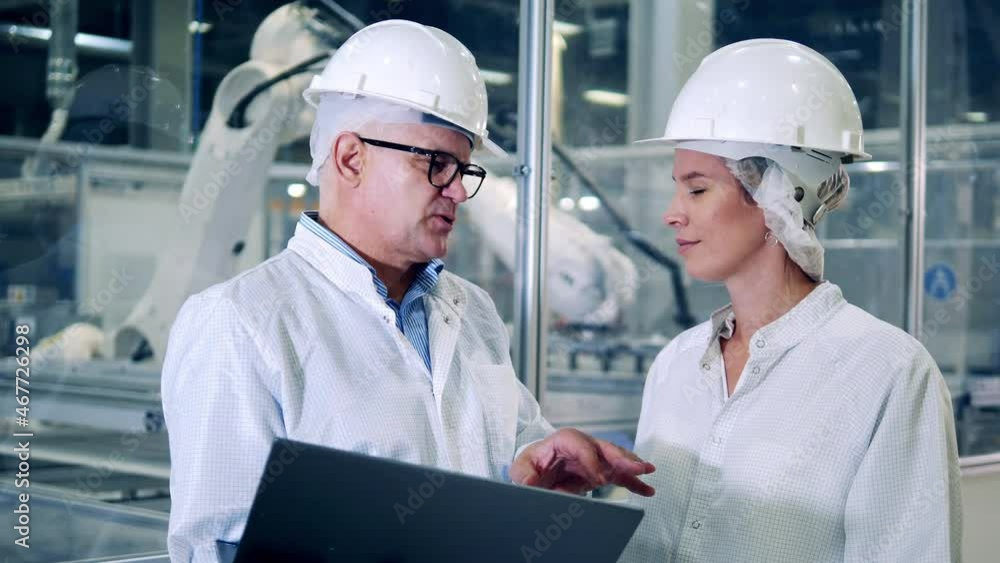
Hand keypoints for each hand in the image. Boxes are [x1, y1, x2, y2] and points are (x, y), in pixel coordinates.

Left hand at [510, 428, 655, 496]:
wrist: (537, 470)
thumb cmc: (531, 465)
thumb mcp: (520, 468)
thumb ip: (523, 474)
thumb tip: (529, 483)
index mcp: (564, 440)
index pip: (581, 445)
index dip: (591, 461)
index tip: (598, 479)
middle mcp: (584, 445)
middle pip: (605, 447)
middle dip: (621, 457)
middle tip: (636, 467)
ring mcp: (595, 458)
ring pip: (617, 459)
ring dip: (633, 466)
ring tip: (648, 472)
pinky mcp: (601, 471)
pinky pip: (620, 475)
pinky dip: (634, 482)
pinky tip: (648, 489)